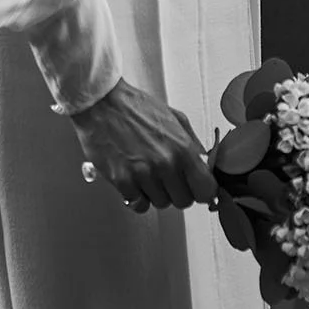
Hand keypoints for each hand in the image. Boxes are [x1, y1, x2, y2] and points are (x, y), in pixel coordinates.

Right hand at [71, 79, 218, 212]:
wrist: (103, 103)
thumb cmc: (136, 107)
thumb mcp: (175, 118)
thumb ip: (193, 143)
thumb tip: (204, 164)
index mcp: (182, 148)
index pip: (205, 190)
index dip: (202, 191)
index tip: (197, 189)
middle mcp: (165, 163)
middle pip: (183, 201)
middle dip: (178, 192)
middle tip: (169, 179)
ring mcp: (143, 174)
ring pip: (161, 204)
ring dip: (156, 193)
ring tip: (148, 174)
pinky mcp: (122, 181)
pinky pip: (138, 205)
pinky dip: (137, 197)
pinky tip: (135, 181)